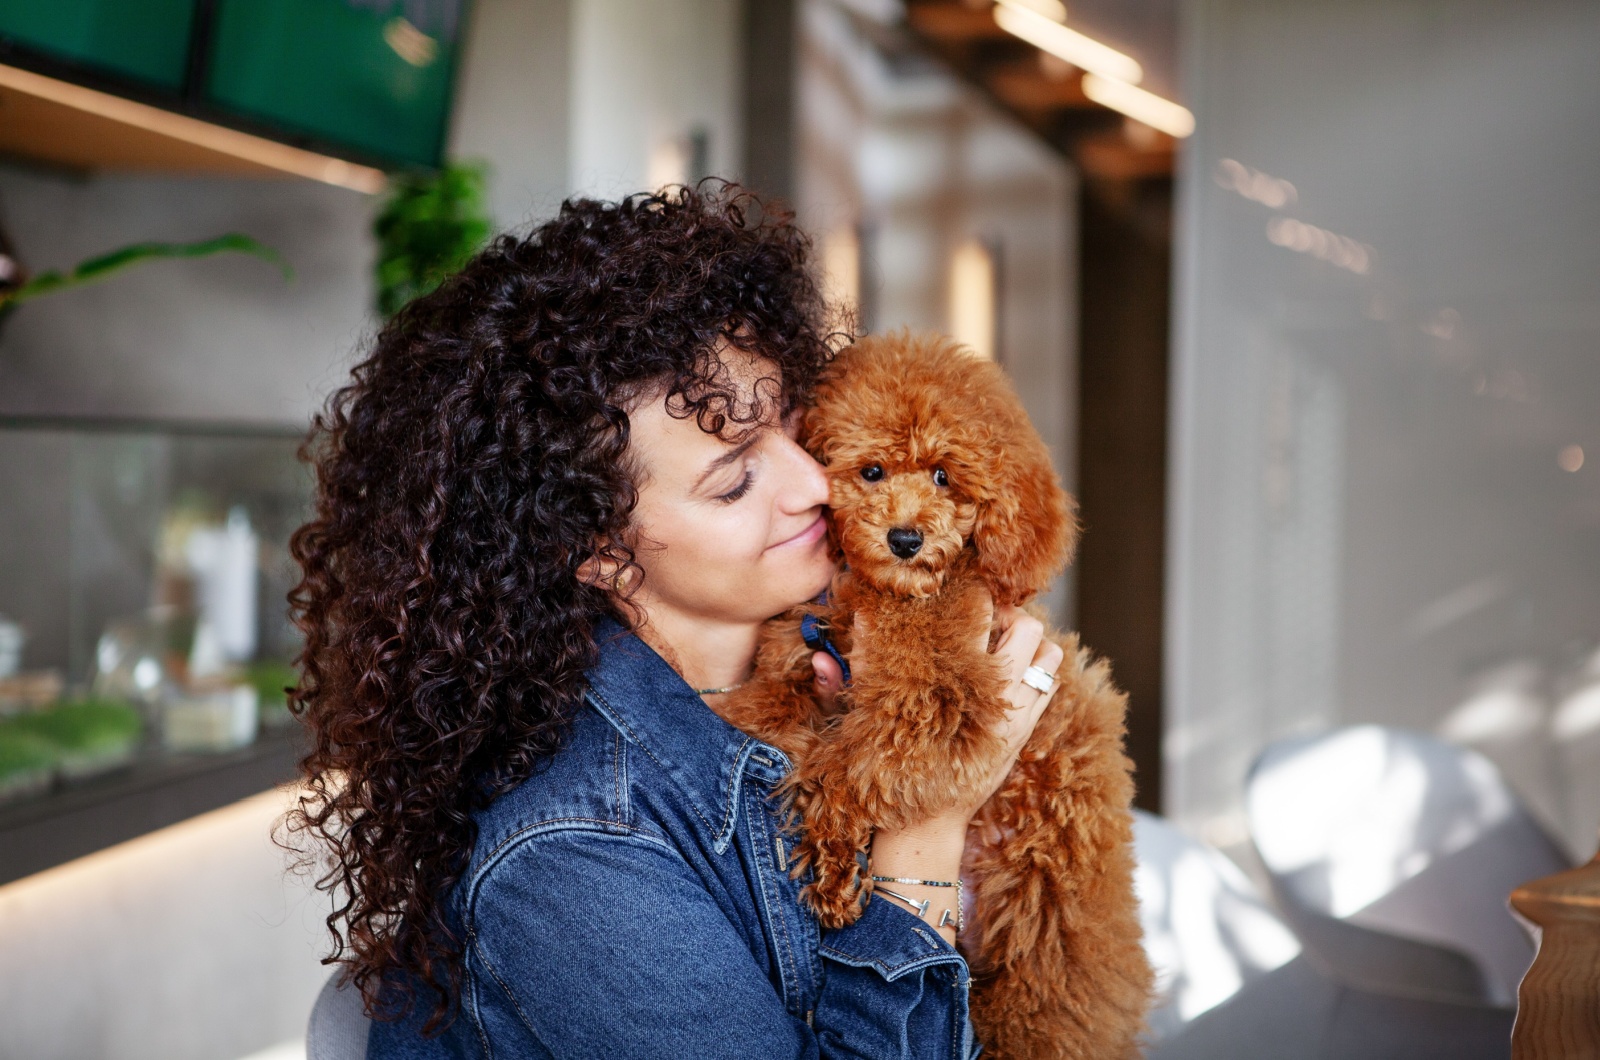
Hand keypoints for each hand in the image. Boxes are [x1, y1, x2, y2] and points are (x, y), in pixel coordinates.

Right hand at [812, 592, 1062, 811]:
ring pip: (1049, 653)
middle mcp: (996, 694)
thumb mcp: (873, 712)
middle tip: (985, 620)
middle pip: (1027, 626)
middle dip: (1008, 615)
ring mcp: (1018, 714)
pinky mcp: (1026, 731)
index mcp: (956, 681)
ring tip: (1002, 646)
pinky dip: (1037, 670)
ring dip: (1030, 643)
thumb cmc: (894, 764)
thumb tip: (844, 632)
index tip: (961, 595)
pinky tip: (1009, 674)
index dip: (976, 596)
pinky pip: (1049, 684)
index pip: (982, 616)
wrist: (926, 821)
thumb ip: (858, 669)